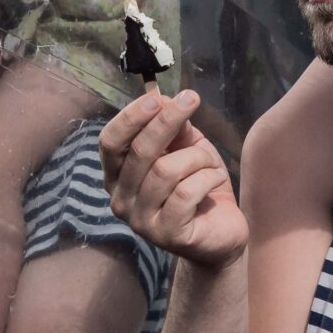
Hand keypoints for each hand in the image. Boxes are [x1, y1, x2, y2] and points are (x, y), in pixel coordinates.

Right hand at [99, 90, 245, 268]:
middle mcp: (121, 200)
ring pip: (166, 170)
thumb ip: (174, 129)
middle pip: (138, 152)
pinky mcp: (167, 234)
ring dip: (196, 158)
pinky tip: (214, 181)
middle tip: (191, 99)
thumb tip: (165, 100)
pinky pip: (185, 192)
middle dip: (167, 121)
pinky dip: (206, 178)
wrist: (221, 235)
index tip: (157, 98)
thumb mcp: (186, 150)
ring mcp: (141, 221)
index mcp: (117, 176)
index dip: (131, 118)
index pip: (110, 142)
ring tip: (209, 164)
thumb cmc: (198, 187)